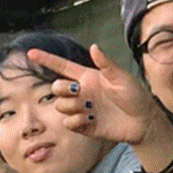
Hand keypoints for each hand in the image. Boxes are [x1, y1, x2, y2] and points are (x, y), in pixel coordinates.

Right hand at [25, 43, 166, 148]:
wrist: (143, 122)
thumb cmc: (135, 96)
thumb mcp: (122, 78)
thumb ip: (106, 64)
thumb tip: (94, 47)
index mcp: (89, 77)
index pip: (63, 66)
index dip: (47, 59)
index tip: (30, 53)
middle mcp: (82, 92)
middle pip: (56, 87)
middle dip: (62, 88)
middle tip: (78, 92)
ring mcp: (82, 109)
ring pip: (60, 106)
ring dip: (72, 106)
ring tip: (91, 108)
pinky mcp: (84, 125)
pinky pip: (69, 123)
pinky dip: (77, 120)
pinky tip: (91, 119)